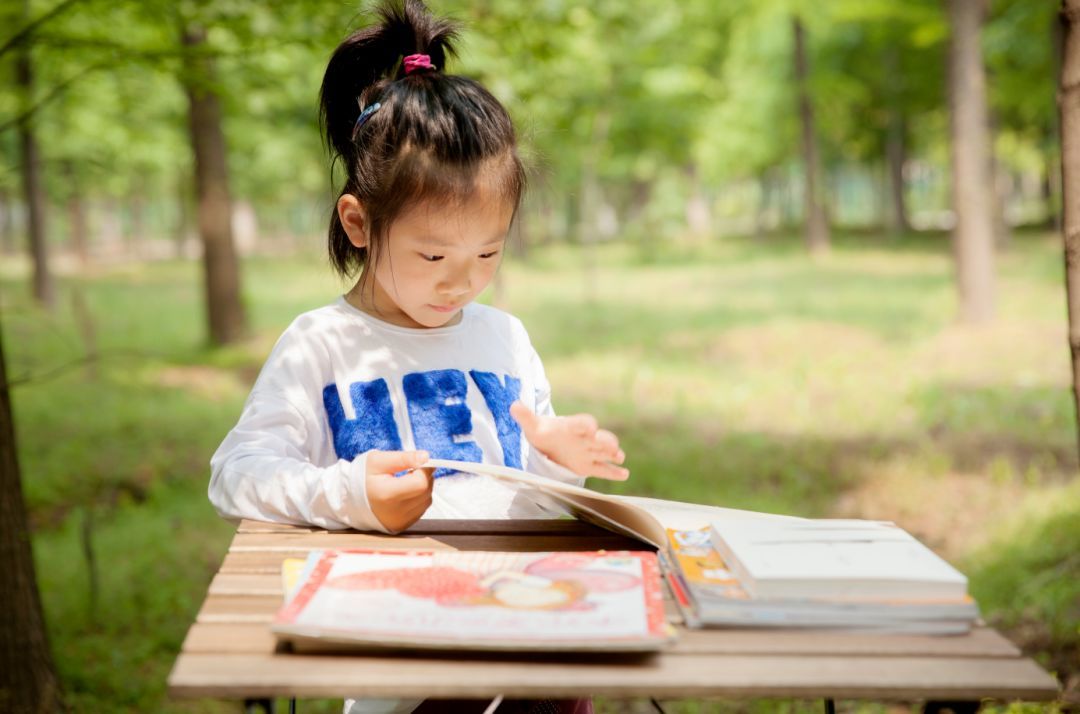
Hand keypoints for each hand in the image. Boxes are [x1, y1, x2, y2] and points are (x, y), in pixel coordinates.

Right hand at [364, 450, 433, 532]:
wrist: (349, 499)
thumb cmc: (362, 478)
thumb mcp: (378, 460)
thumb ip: (403, 458)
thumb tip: (426, 457)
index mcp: (387, 494)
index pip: (421, 482)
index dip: (424, 469)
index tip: (418, 462)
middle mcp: (395, 512)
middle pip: (425, 491)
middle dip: (423, 477)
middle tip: (410, 470)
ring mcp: (399, 521)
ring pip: (426, 500)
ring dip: (422, 488)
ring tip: (405, 481)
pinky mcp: (402, 526)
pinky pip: (421, 509)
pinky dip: (418, 499)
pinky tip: (404, 493)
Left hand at [510, 401, 628, 480]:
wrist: (549, 444)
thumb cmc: (544, 433)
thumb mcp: (533, 426)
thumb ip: (525, 416)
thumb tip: (513, 405)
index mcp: (572, 426)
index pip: (582, 423)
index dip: (586, 425)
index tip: (591, 427)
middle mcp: (585, 438)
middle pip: (599, 437)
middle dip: (605, 441)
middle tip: (612, 445)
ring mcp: (589, 452)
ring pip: (604, 452)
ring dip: (613, 454)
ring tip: (619, 457)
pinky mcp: (590, 465)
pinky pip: (603, 469)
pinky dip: (614, 471)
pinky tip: (624, 474)